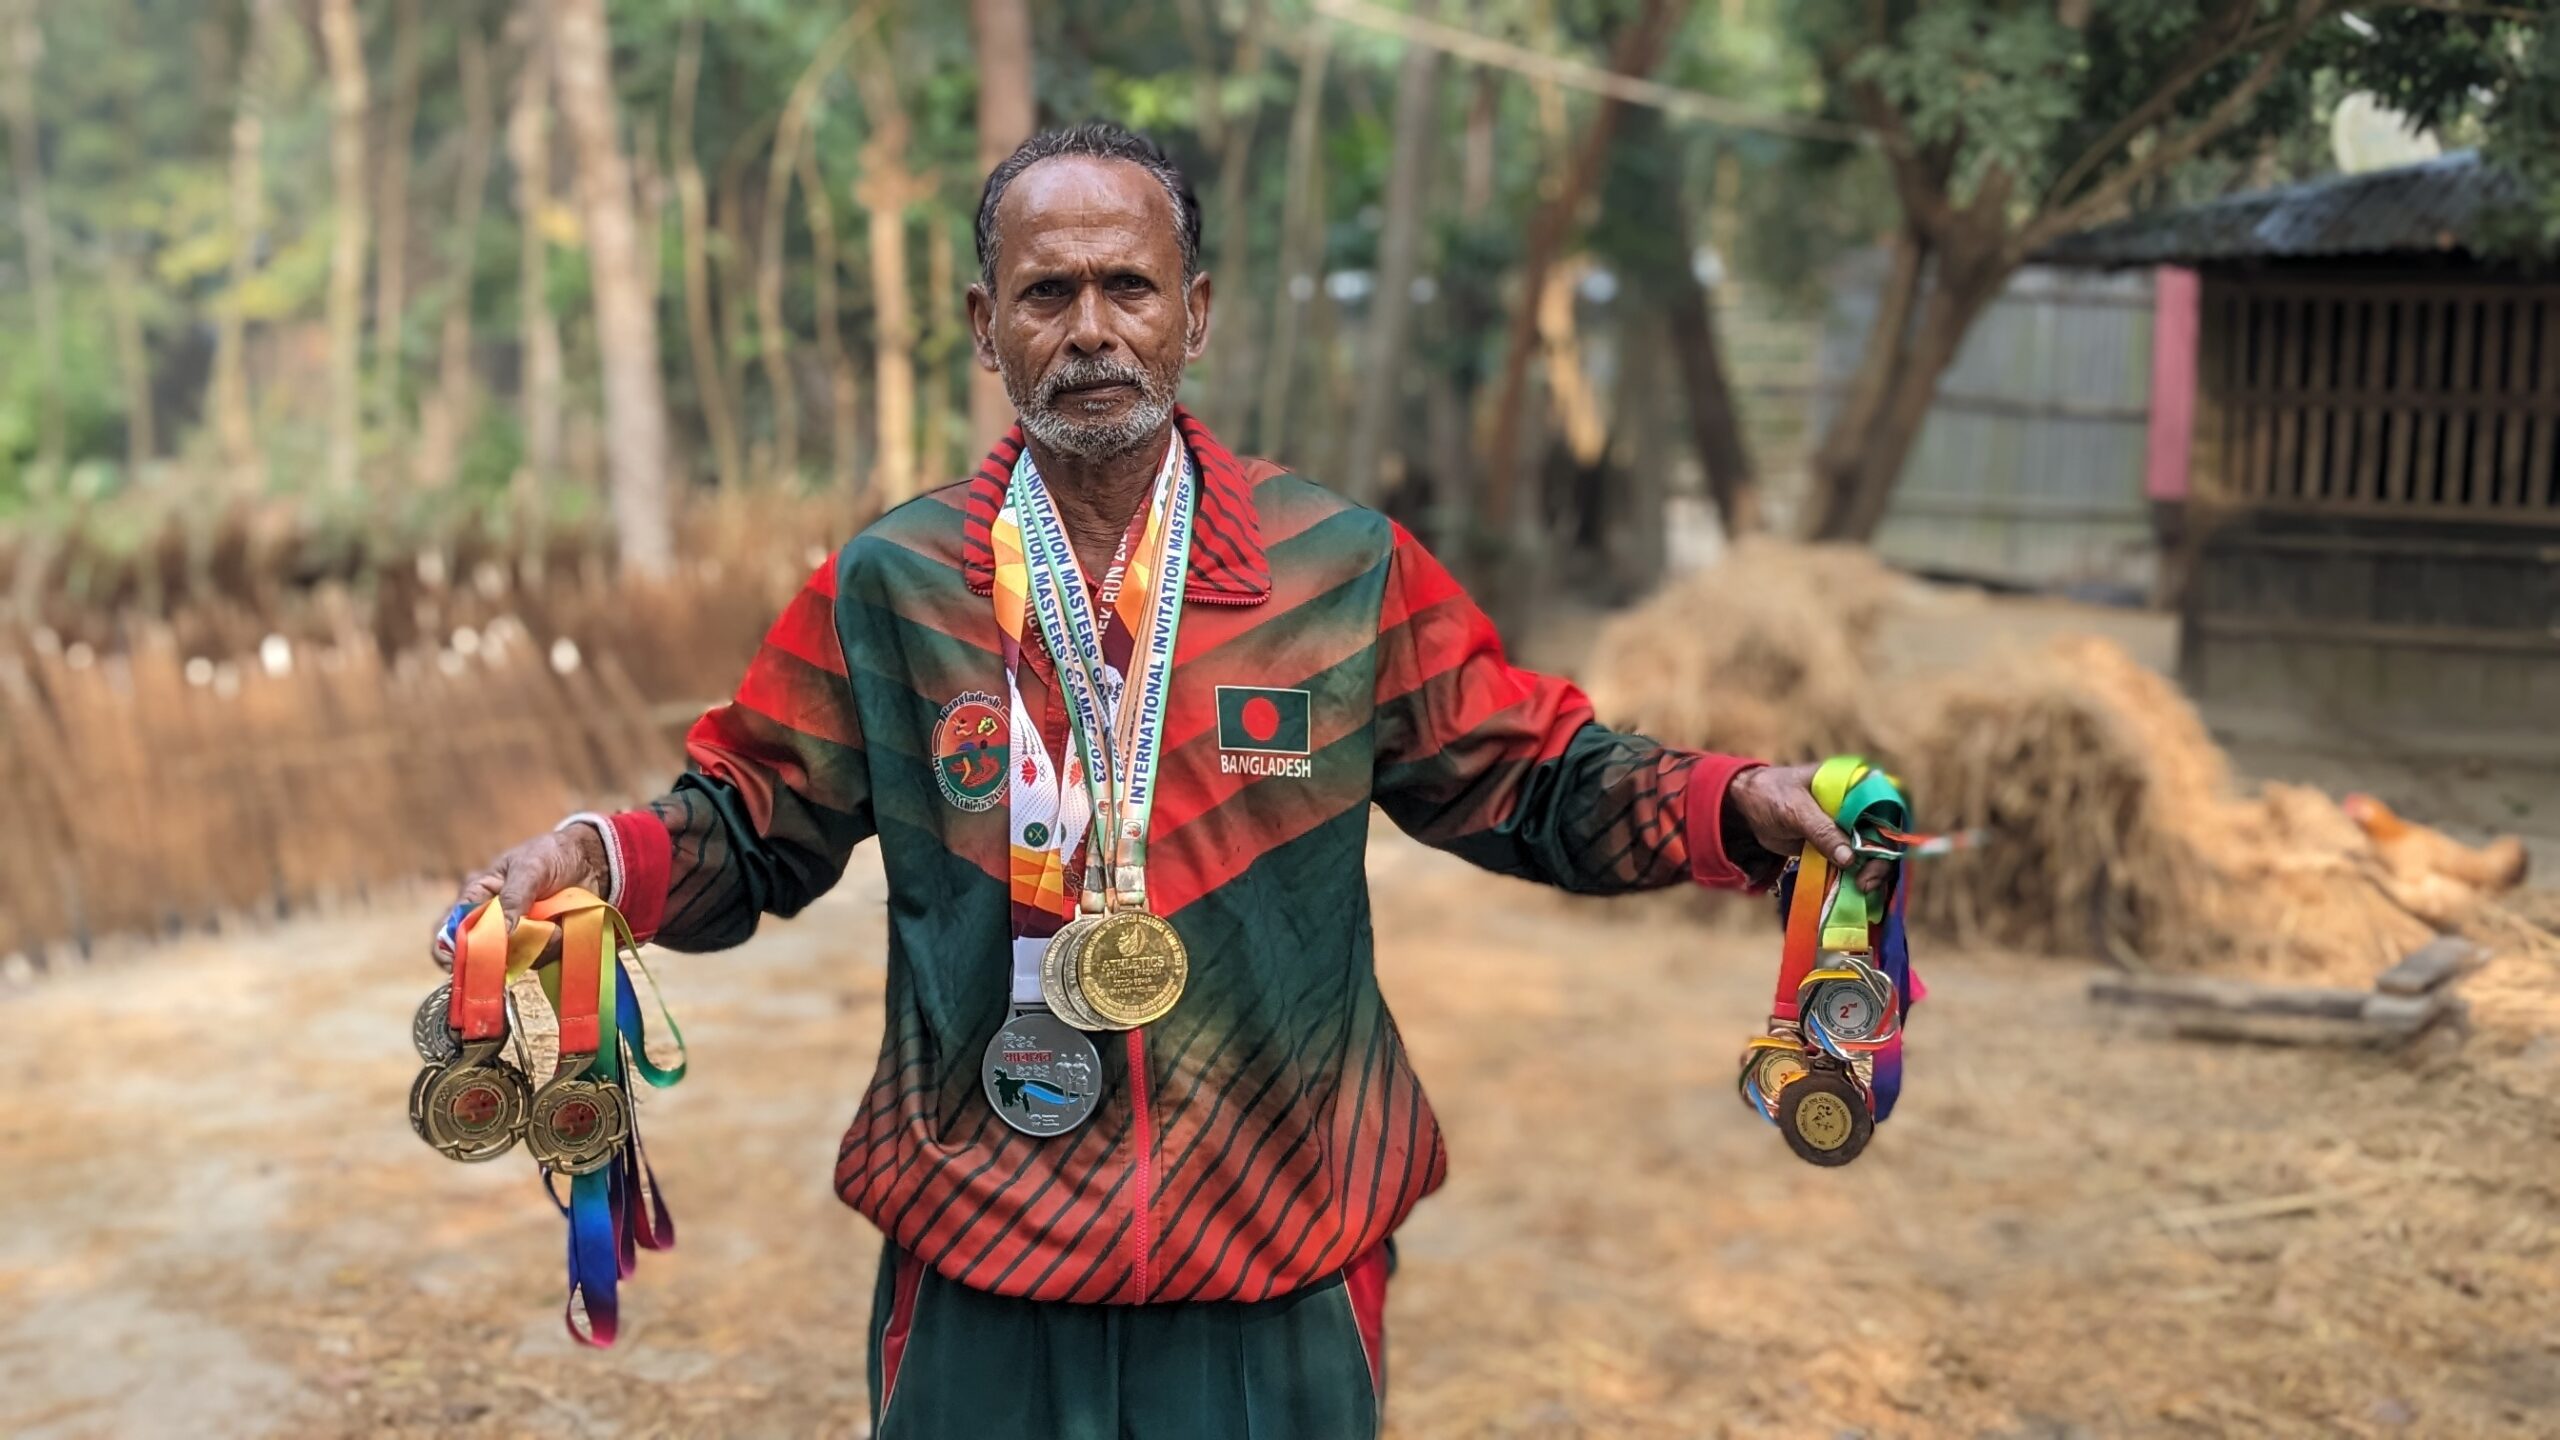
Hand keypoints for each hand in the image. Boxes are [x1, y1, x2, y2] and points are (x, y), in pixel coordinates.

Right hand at [433, 826, 608, 968]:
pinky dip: (554, 948)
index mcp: (478, 897)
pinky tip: (564, 927)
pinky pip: (541, 959)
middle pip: (480, 954)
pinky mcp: (541, 945)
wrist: (590, 860)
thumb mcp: (531, 867)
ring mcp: (517, 937)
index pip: (450, 928)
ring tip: (556, 924)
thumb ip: (514, 896)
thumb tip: (502, 932)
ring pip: (513, 961)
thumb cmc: (551, 854)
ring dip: (536, 948)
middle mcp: (493, 922)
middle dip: (501, 955)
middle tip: (525, 941)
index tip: (463, 960)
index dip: (450, 949)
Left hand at [1725, 764, 1892, 893]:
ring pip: (1872, 852)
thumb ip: (1822, 831)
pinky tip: (1854, 892)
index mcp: (1854, 784)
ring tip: (1861, 889)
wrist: (1748, 807)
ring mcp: (1849, 827)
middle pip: (1883, 834)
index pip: (1887, 806)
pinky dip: (1855, 877)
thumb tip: (1850, 859)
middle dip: (1880, 860)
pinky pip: (1854, 863)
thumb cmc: (1772, 795)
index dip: (1890, 831)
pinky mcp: (1837, 846)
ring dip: (1870, 872)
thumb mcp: (1795, 809)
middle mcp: (1859, 805)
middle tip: (1866, 882)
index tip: (1879, 855)